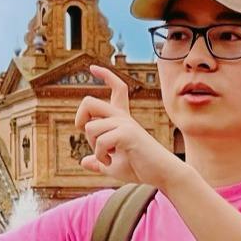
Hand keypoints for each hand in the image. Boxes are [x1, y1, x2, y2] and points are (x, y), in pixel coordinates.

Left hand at [75, 65, 182, 188]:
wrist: (162, 173)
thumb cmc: (140, 168)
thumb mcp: (114, 166)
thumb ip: (99, 162)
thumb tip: (85, 162)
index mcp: (121, 119)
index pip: (116, 88)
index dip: (105, 75)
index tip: (92, 67)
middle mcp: (122, 117)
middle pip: (89, 102)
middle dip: (79, 118)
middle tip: (87, 137)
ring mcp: (125, 123)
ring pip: (91, 128)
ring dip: (94, 147)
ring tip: (107, 157)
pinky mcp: (128, 133)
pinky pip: (100, 141)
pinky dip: (101, 156)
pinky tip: (110, 162)